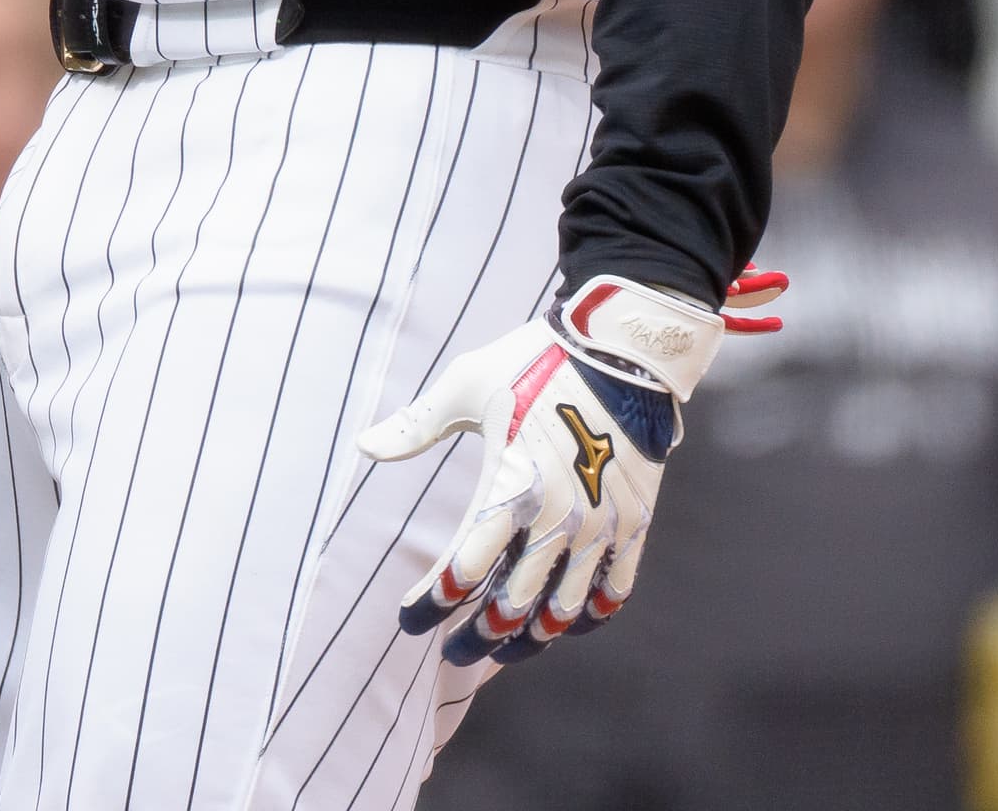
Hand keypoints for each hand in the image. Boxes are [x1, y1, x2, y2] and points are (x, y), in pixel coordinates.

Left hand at [358, 276, 722, 663]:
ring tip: (506, 649)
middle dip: (477, 637)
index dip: (431, 605)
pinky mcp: (634, 523)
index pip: (463, 569)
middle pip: (511, 606)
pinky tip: (566, 623)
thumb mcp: (464, 384)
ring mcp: (601, 526)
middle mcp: (558, 519)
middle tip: (453, 651)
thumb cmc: (534, 361)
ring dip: (531, 639)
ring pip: (563, 611)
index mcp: (510, 487)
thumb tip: (363, 446)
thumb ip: (416, 426)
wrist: (622, 346)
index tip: (409, 619)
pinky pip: (614, 590)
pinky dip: (588, 615)